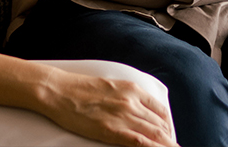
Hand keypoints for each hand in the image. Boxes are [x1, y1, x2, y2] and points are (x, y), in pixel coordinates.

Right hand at [40, 70, 176, 146]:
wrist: (58, 90)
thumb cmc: (79, 88)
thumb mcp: (110, 85)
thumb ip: (126, 95)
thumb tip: (136, 108)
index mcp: (131, 89)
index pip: (160, 110)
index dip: (168, 126)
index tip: (169, 135)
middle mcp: (131, 101)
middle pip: (160, 124)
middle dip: (169, 139)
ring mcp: (122, 115)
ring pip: (155, 134)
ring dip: (166, 144)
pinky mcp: (112, 129)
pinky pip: (140, 142)